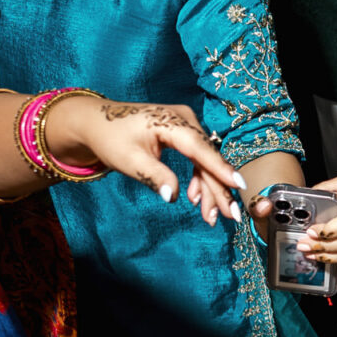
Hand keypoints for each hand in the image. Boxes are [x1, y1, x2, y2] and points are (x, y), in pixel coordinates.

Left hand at [44, 96, 248, 224]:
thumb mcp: (129, 160)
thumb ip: (154, 176)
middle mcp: (185, 119)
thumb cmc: (110, 138)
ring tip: (209, 216)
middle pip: (207, 158)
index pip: (200, 149)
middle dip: (218, 189)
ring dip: (209, 188)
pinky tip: (195, 197)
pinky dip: (199, 178)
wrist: (97, 122)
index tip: (239, 186)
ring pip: (205, 160)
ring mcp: (185, 124)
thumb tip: (173, 196)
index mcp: (171, 122)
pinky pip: (198, 157)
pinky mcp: (183, 132)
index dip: (220, 169)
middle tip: (229, 217)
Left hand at [250, 172, 336, 264]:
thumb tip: (263, 206)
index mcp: (328, 194)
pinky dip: (329, 258)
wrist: (280, 233)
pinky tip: (313, 256)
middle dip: (335, 229)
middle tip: (312, 233)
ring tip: (305, 247)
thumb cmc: (280, 215)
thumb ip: (260, 204)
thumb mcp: (266, 207)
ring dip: (327, 247)